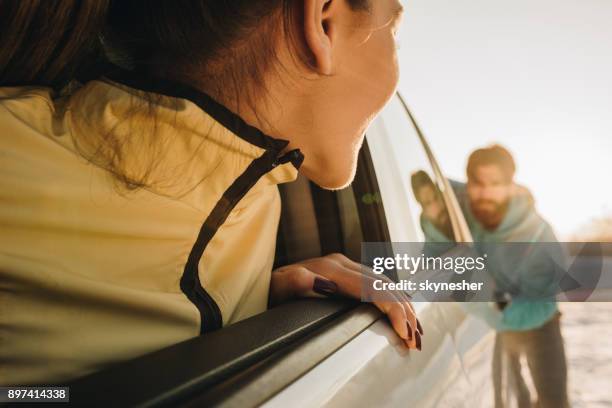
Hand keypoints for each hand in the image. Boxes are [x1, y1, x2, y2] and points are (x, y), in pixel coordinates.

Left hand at [270, 253, 422, 349]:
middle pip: (384, 286)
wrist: (265, 282)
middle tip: (415, 341)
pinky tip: (405, 313)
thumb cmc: (271, 290)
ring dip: (404, 308)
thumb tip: (319, 281)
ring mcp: (346, 267)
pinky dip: (395, 300)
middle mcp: (342, 264)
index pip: (371, 288)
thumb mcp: (278, 288)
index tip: (403, 333)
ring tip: (416, 333)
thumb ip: (296, 282)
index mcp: (330, 268)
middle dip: (404, 313)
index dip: (391, 310)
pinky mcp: (347, 274)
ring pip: (385, 285)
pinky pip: (377, 285)